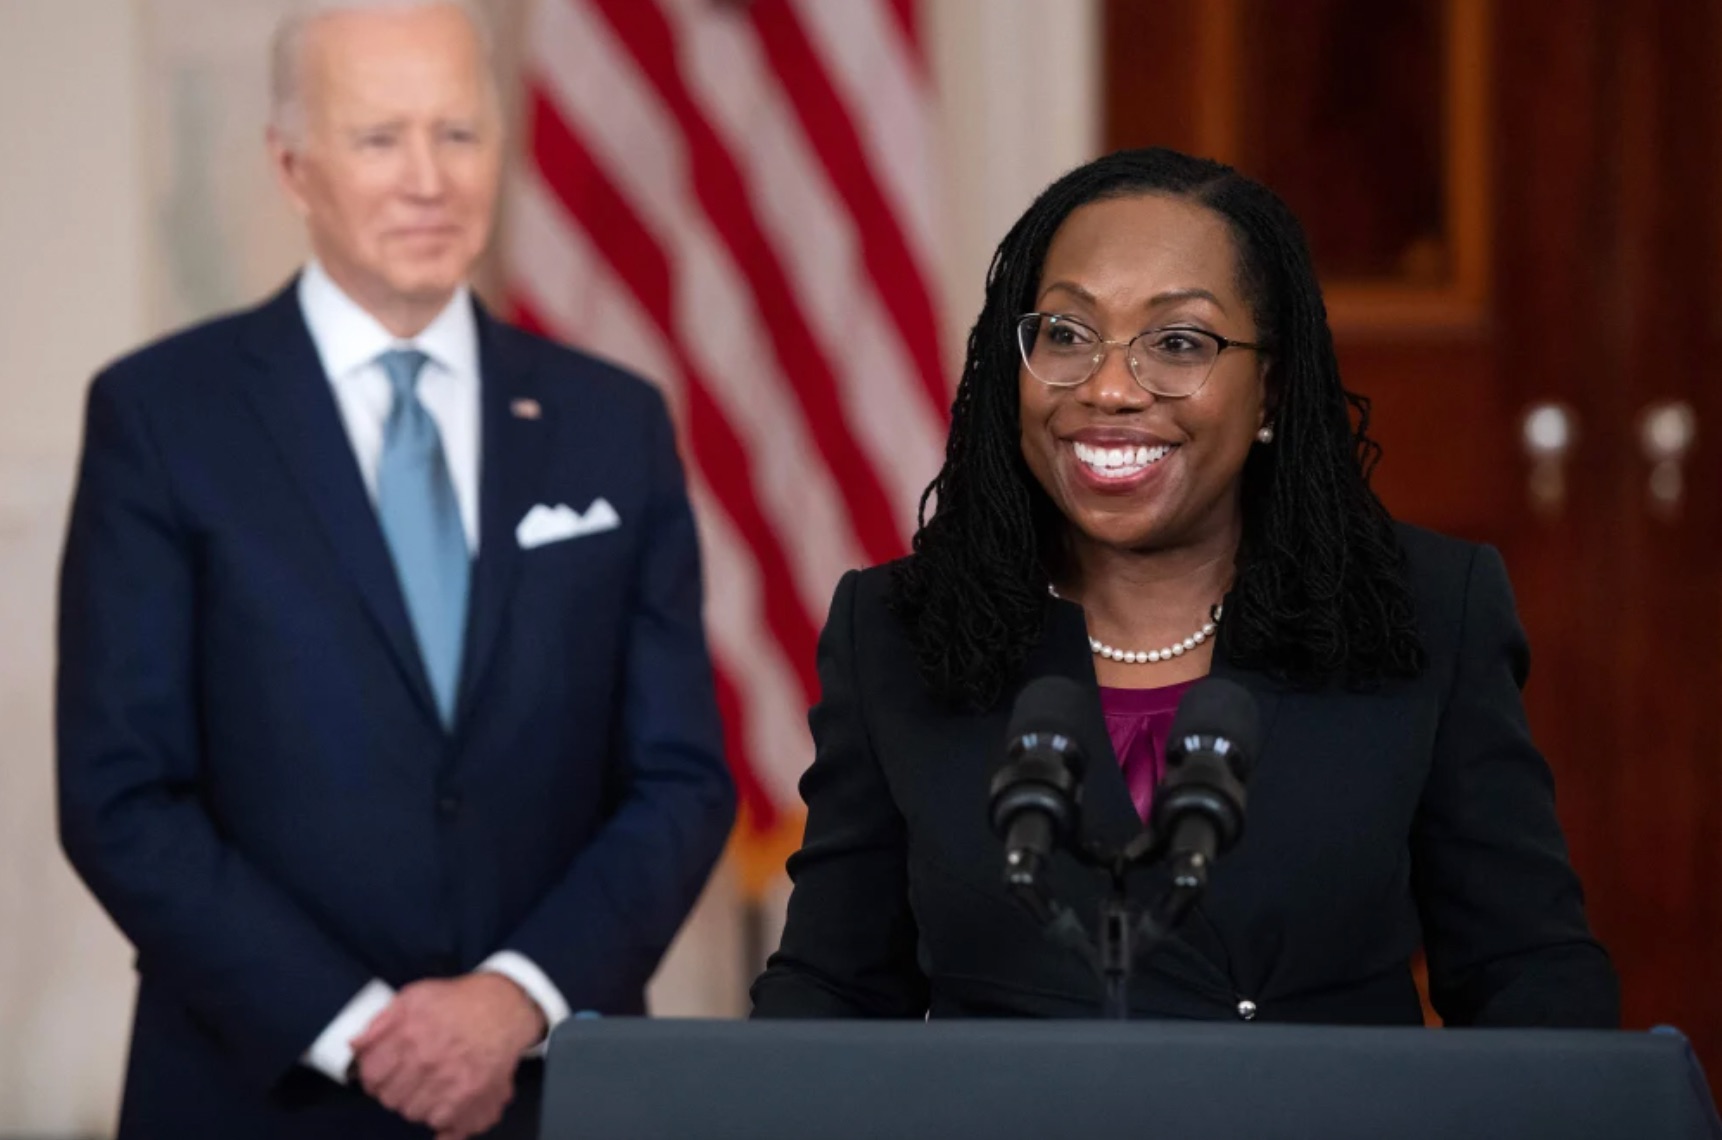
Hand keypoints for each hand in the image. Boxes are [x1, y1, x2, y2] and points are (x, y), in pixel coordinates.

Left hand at [352, 973, 546, 1139]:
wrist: (504, 1008)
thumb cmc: (456, 1001)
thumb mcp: (414, 997)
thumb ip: (380, 1021)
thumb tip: (354, 1046)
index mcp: (408, 1035)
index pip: (371, 1076)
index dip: (373, 1077)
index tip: (382, 1074)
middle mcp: (427, 1060)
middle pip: (390, 1099)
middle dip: (395, 1090)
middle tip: (410, 1078)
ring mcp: (449, 1081)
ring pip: (413, 1113)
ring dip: (417, 1103)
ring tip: (431, 1085)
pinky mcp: (470, 1096)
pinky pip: (440, 1123)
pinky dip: (440, 1116)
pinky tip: (445, 1099)